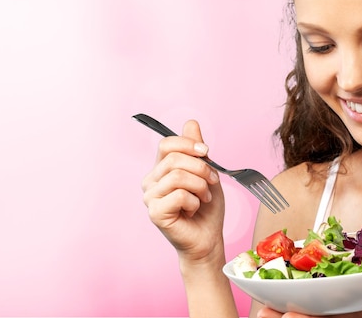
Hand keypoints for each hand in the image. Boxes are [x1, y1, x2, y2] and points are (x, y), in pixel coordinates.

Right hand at [141, 119, 225, 261]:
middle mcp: (151, 180)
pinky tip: (192, 210)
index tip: (207, 153)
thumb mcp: (207, 173)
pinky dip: (194, 201)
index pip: (167, 144)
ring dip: (200, 186)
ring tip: (203, 198)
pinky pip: (179, 195)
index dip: (189, 144)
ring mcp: (150, 197)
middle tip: (211, 183)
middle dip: (201, 169)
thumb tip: (191, 123)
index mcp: (161, 168)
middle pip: (175, 159)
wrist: (208, 239)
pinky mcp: (155, 213)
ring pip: (178, 176)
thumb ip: (197, 150)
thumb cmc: (206, 209)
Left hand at [256, 283, 361, 317]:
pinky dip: (297, 297)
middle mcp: (350, 313)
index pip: (333, 317)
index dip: (309, 316)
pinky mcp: (344, 297)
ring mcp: (346, 307)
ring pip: (313, 310)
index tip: (288, 314)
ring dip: (285, 309)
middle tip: (263, 314)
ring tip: (261, 311)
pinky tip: (272, 298)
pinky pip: (320, 301)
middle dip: (291, 316)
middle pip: (316, 316)